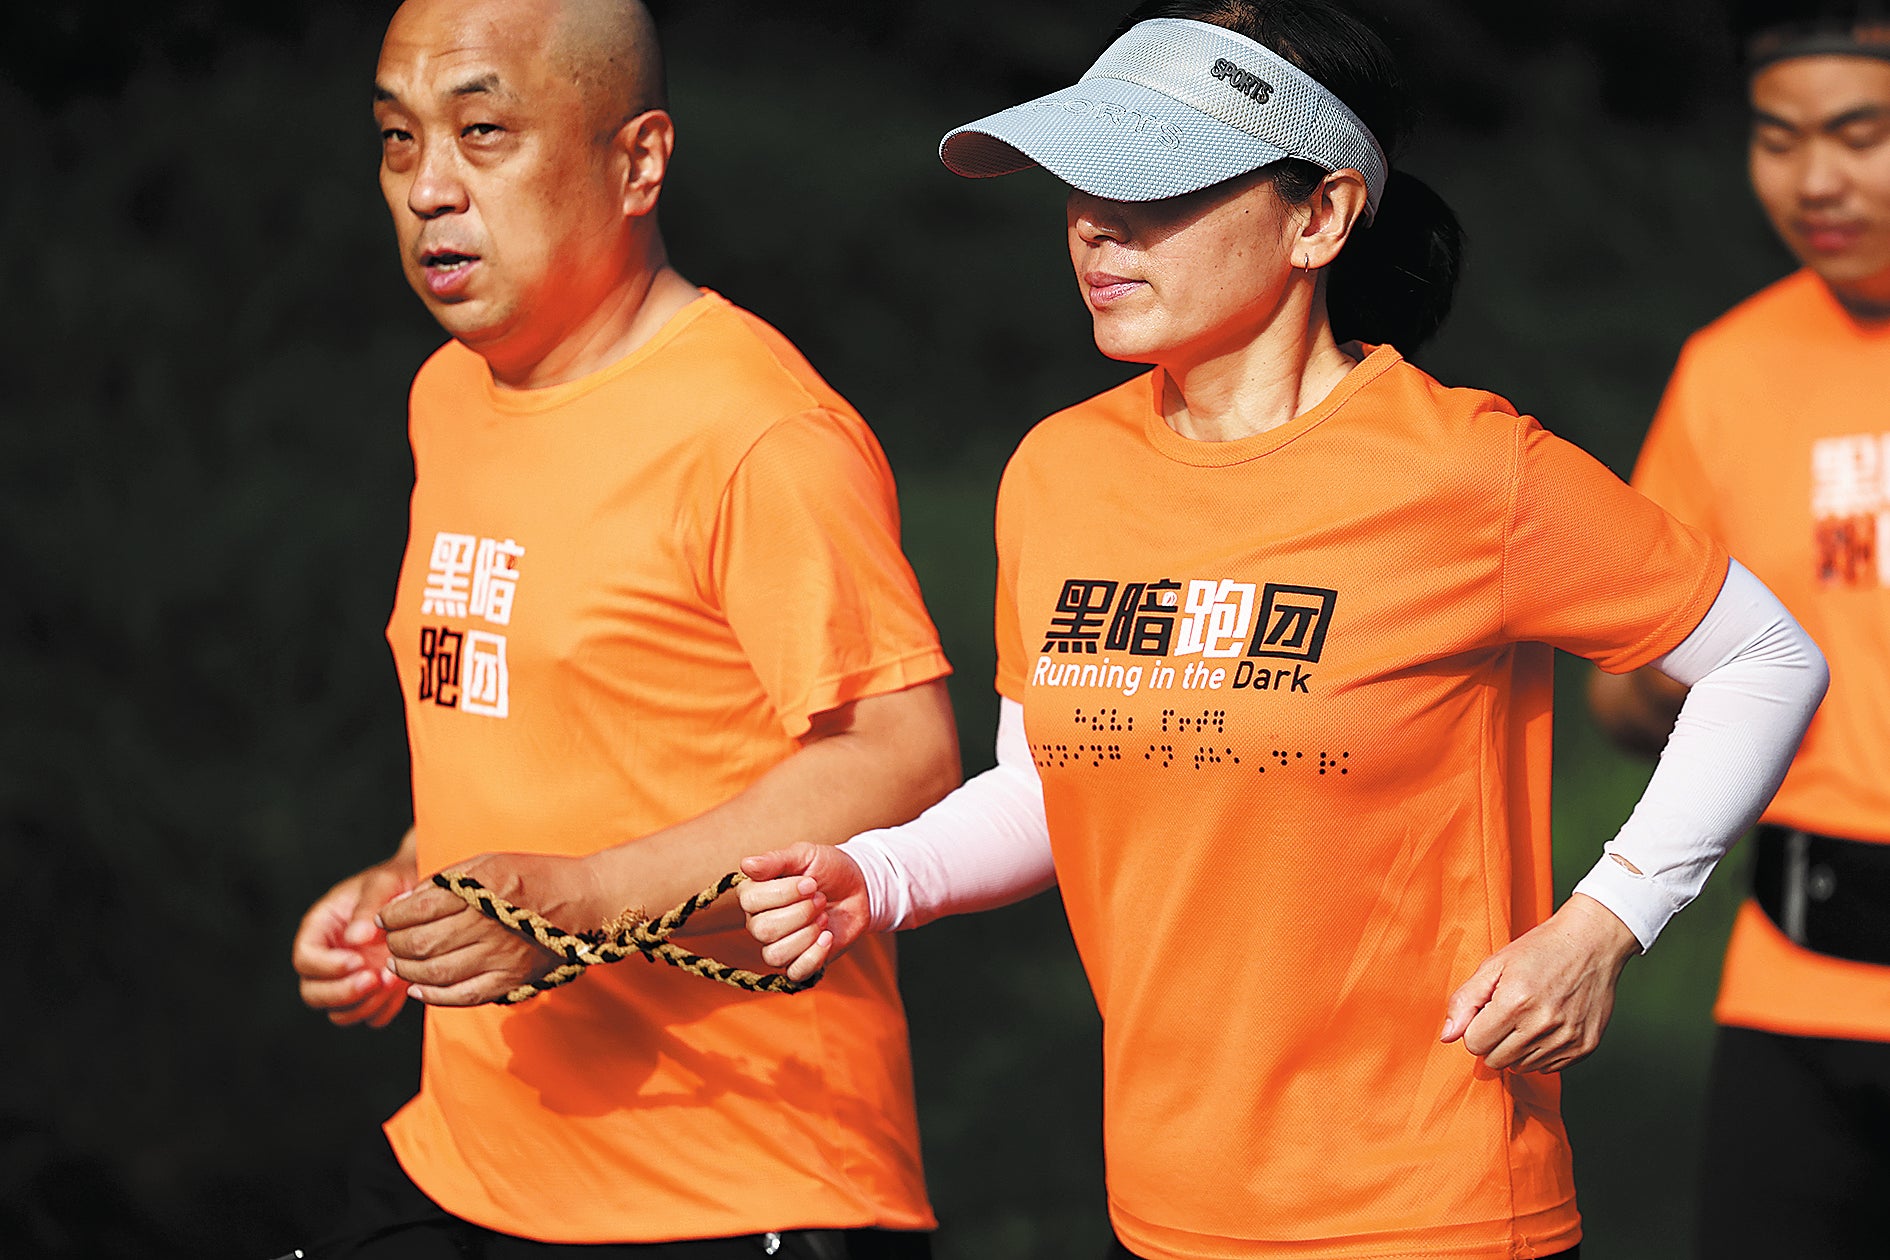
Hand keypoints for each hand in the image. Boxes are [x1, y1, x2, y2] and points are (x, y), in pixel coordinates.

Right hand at [292, 857, 414, 1027]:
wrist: (420, 891)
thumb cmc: (397, 881)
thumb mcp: (382, 882)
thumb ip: (367, 908)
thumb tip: (355, 938)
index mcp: (321, 928)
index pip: (304, 959)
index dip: (326, 966)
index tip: (357, 960)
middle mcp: (329, 958)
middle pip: (313, 993)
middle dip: (342, 992)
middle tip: (373, 977)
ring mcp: (350, 979)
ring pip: (339, 1012)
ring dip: (363, 1004)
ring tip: (391, 980)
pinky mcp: (373, 993)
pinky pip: (371, 1016)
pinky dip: (383, 1009)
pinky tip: (400, 987)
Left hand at [379, 851, 607, 1006]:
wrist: (587, 900)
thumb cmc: (535, 876)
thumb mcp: (489, 862)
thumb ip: (446, 882)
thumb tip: (405, 902)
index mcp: (481, 891)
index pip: (417, 910)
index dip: (392, 916)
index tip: (386, 917)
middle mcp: (488, 926)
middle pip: (420, 944)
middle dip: (395, 945)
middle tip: (391, 941)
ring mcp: (500, 957)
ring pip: (434, 973)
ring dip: (407, 970)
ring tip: (400, 962)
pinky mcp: (511, 980)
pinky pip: (462, 996)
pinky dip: (432, 996)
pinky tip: (417, 988)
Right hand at [737, 842, 868, 982]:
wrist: (859, 889)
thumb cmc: (828, 870)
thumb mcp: (805, 856)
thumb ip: (775, 860)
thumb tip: (746, 864)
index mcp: (755, 895)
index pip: (750, 901)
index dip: (783, 893)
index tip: (810, 882)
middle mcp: (760, 923)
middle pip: (763, 930)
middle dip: (800, 913)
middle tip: (820, 899)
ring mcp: (778, 945)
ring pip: (775, 954)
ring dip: (807, 934)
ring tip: (824, 917)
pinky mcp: (799, 963)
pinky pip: (794, 973)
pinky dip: (814, 955)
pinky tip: (828, 937)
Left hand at [1440, 893, 1640, 1073]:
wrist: (1592, 943)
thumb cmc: (1540, 950)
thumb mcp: (1494, 965)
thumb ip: (1465, 1001)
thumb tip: (1447, 1036)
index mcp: (1515, 1003)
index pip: (1475, 1044)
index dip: (1475, 1029)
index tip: (1488, 1011)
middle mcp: (1542, 1025)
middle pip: (1496, 1061)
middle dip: (1493, 1041)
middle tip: (1507, 1014)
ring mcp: (1567, 1039)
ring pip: (1521, 1067)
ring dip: (1517, 1048)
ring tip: (1528, 1018)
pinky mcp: (1585, 1048)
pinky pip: (1548, 1068)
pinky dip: (1541, 1052)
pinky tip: (1547, 1026)